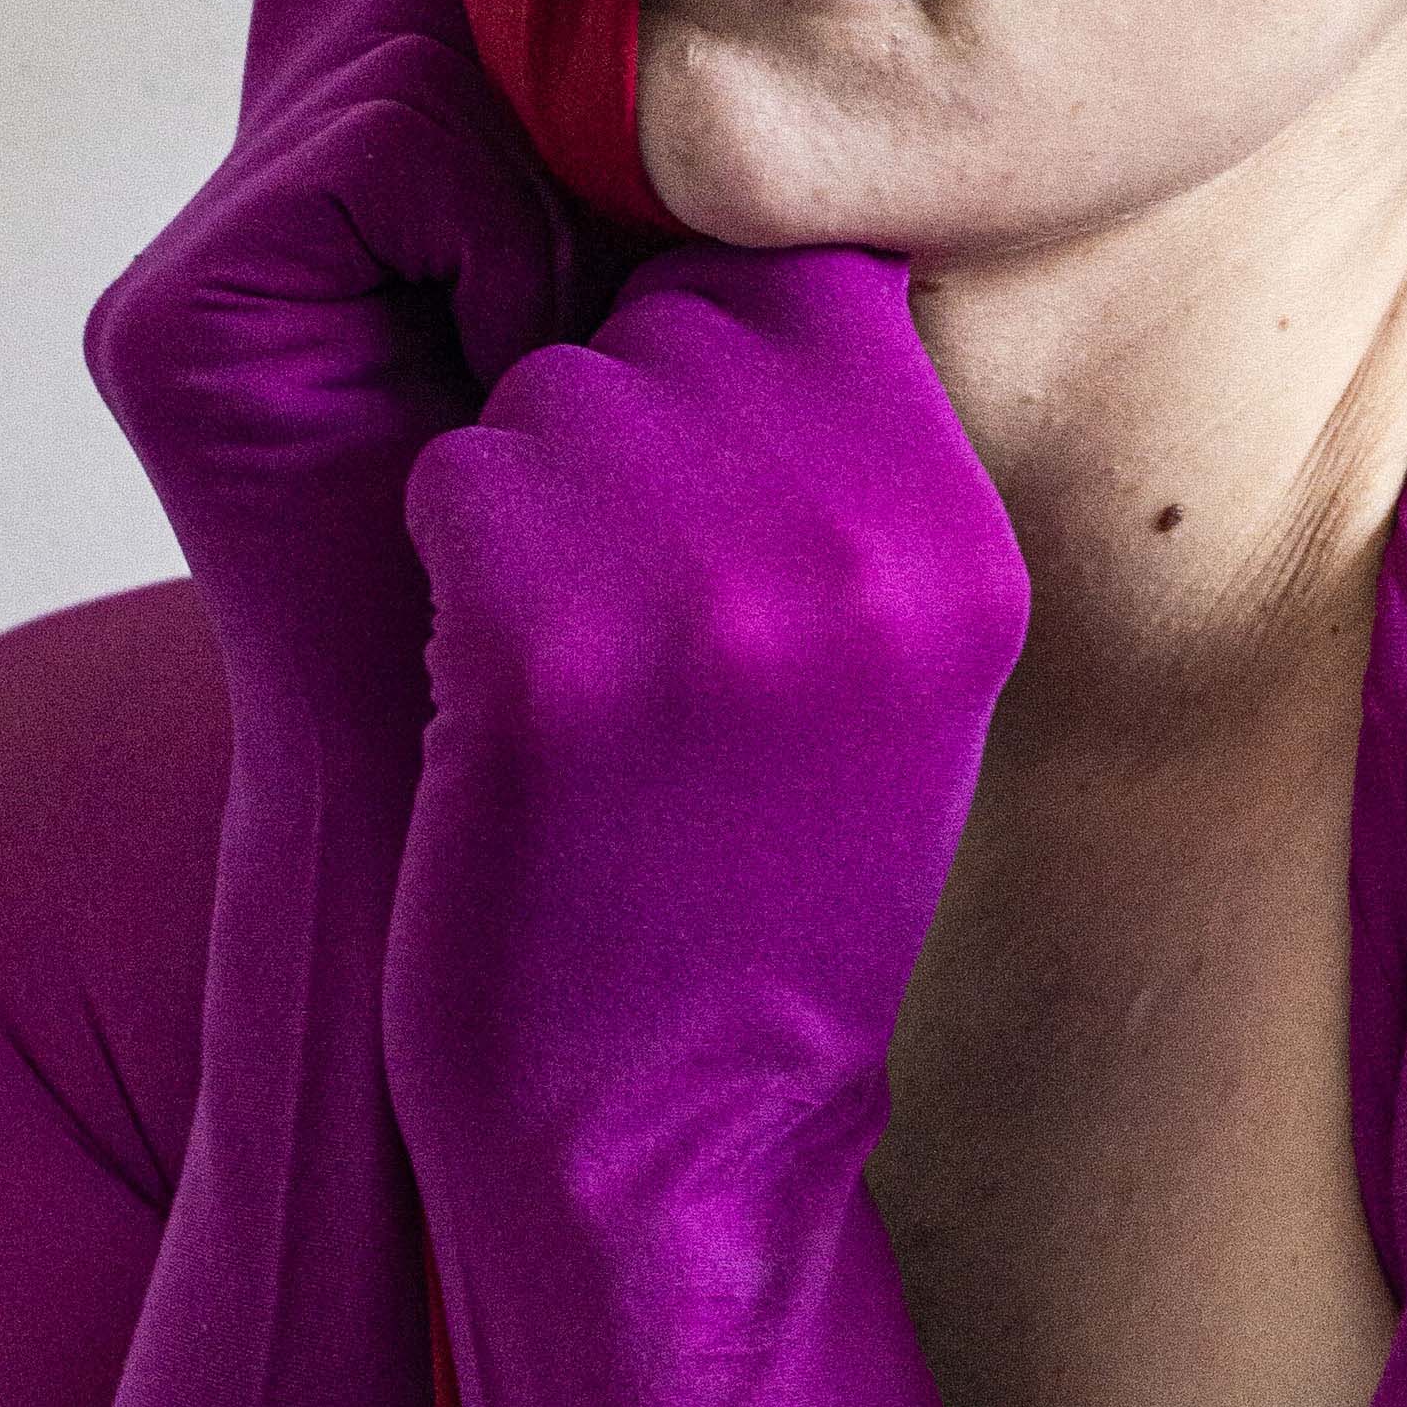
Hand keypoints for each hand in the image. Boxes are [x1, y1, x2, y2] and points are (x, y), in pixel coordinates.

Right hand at [86, 0, 615, 740]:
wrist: (533, 782)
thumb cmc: (646, 554)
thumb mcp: (680, 310)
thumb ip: (658, 147)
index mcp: (366, 196)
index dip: (600, 48)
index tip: (676, 206)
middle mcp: (250, 211)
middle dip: (572, 91)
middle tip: (632, 261)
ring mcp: (193, 266)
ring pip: (413, 38)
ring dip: (546, 179)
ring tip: (574, 340)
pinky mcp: (169, 319)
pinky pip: (382, 141)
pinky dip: (494, 236)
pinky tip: (518, 368)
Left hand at [386, 246, 1032, 1198]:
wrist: (670, 1139)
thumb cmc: (752, 895)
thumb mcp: (892, 672)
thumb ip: (850, 473)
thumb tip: (740, 268)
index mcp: (961, 545)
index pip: (816, 284)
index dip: (715, 358)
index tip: (687, 490)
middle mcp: (861, 550)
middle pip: (673, 322)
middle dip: (619, 423)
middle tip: (618, 607)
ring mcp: (708, 597)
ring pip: (551, 390)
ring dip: (523, 500)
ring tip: (568, 667)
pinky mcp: (549, 660)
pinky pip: (456, 478)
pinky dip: (444, 571)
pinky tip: (490, 701)